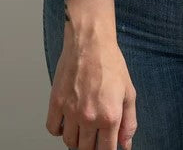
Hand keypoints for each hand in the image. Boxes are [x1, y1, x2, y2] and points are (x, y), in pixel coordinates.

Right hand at [46, 32, 136, 149]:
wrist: (90, 42)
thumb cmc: (110, 62)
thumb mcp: (129, 92)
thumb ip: (129, 122)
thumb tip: (126, 144)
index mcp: (110, 116)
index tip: (106, 147)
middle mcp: (89, 117)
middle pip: (85, 149)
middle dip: (92, 146)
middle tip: (95, 136)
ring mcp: (70, 111)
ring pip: (69, 142)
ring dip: (76, 139)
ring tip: (83, 127)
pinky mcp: (56, 102)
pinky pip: (53, 129)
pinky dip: (59, 129)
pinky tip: (68, 121)